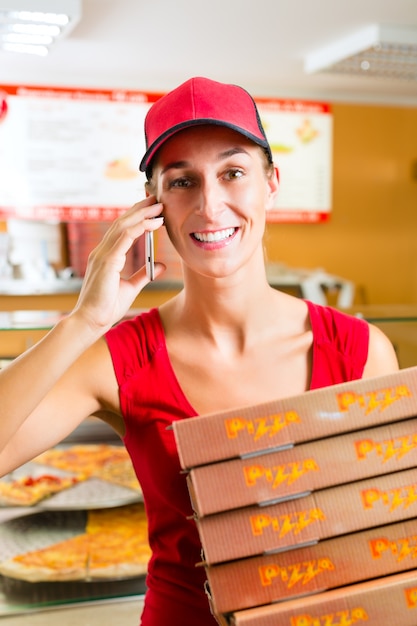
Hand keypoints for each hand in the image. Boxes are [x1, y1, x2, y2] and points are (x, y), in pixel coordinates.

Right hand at [72, 196, 164, 333]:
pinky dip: (139, 228)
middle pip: (122, 223)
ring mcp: (103, 255)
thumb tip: (160, 266)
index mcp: (106, 256)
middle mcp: (102, 251)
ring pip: (124, 226)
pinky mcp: (107, 261)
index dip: (137, 217)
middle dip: (140, 209)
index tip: (153, 210)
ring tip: (158, 206)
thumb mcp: (130, 288)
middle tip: (156, 198)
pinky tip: (153, 223)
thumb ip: (144, 275)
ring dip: (142, 214)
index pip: (122, 230)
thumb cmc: (106, 307)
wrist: (91, 321)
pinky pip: (125, 238)